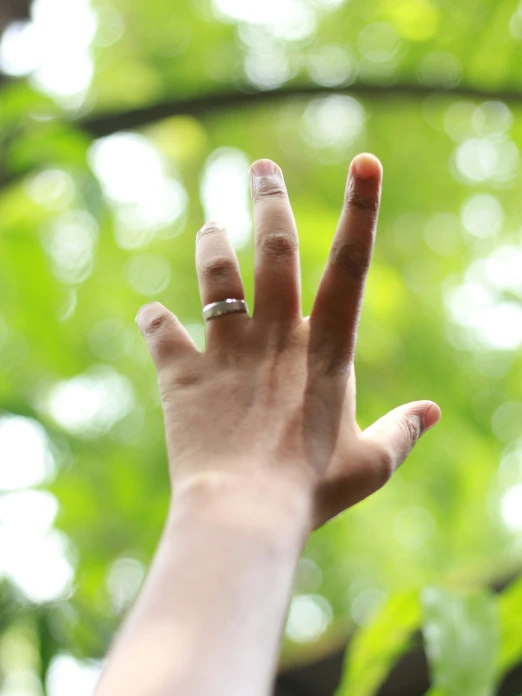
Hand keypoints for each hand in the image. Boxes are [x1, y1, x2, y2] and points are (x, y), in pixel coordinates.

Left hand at [136, 154, 439, 532]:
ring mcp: (226, 352)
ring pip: (216, 277)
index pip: (350, 267)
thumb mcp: (370, 464)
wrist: (244, 511)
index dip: (361, 210)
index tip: (363, 160)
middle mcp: (276, 337)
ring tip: (211, 225)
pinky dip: (155, 321)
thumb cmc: (313, 490)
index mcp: (326, 351)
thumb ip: (402, 431)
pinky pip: (162, 333)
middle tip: (259, 167)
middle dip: (268, 201)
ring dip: (213, 244)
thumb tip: (431, 412)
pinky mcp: (182, 375)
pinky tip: (152, 316)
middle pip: (274, 251)